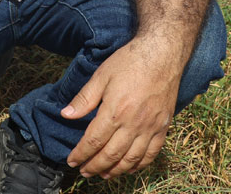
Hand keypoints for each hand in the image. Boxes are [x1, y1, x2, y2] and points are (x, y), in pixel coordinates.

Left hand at [60, 39, 181, 178]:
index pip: (94, 141)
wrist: (162, 54)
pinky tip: (129, 168)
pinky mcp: (163, 127)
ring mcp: (151, 127)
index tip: (72, 161)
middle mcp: (133, 124)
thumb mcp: (101, 76)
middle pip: (111, 154)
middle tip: (84, 172)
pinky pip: (152, 154)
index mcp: (115, 111)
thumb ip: (84, 99)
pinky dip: (139, 165)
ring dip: (116, 171)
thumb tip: (66, 115)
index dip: (81, 154)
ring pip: (132, 159)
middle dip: (95, 166)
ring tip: (103, 175)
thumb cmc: (129, 62)